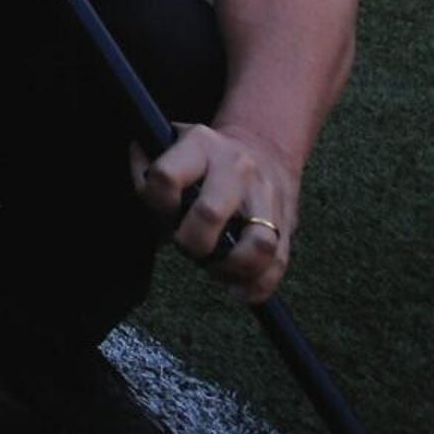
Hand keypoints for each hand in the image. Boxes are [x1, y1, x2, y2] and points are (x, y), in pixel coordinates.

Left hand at [136, 124, 301, 301]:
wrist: (263, 148)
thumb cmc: (203, 157)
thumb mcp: (169, 142)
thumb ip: (145, 167)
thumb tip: (147, 202)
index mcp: (200, 145)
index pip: (166, 176)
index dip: (156, 203)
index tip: (161, 213)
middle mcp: (236, 168)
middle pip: (210, 213)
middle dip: (191, 242)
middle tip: (187, 246)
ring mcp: (266, 196)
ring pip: (258, 244)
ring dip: (231, 268)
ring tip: (215, 269)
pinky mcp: (288, 223)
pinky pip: (278, 263)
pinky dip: (258, 285)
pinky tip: (239, 290)